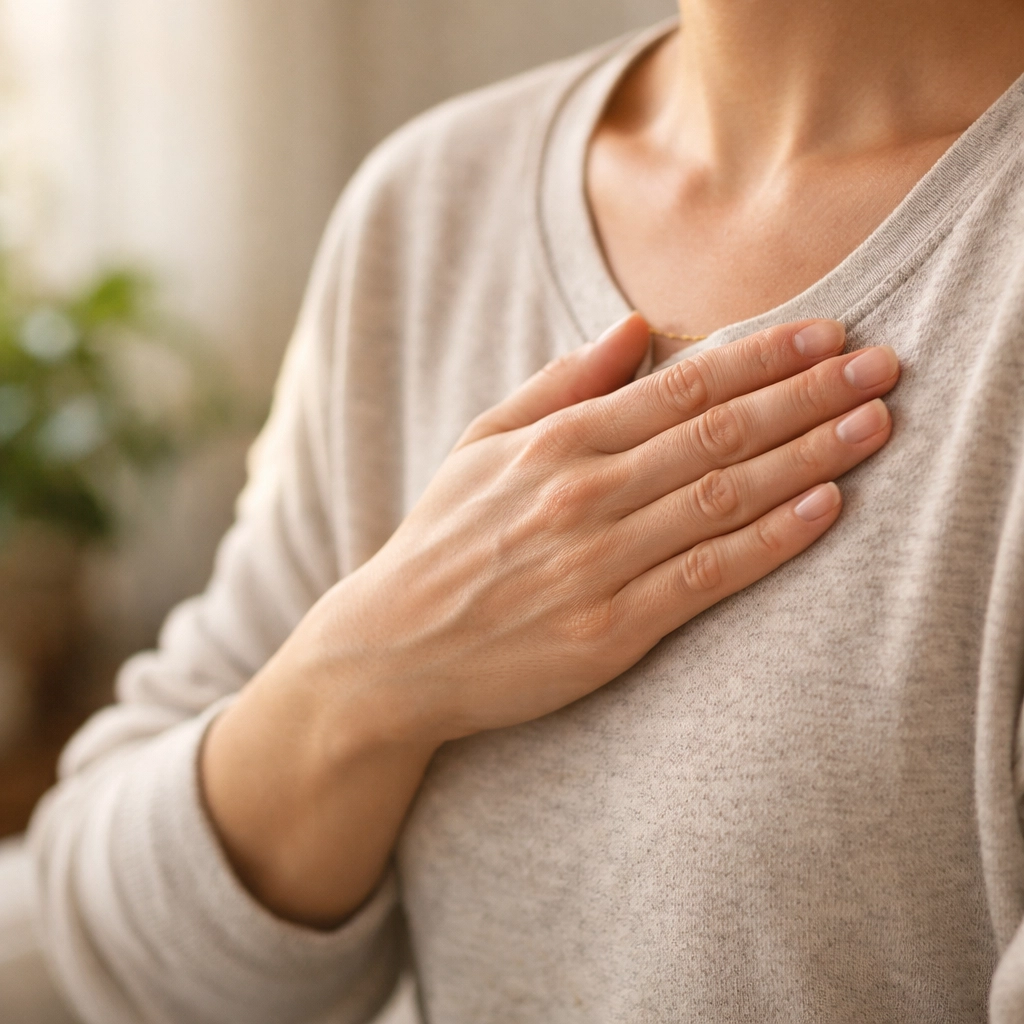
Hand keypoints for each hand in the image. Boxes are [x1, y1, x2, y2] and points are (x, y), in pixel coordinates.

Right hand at [202, 312, 898, 926]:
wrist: (393, 650)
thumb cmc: (444, 542)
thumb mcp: (481, 444)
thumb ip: (560, 385)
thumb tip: (635, 329)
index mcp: (555, 442)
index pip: (680, 385)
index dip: (762, 356)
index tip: (827, 332)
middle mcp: (582, 494)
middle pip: (717, 432)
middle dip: (808, 393)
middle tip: (882, 365)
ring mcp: (598, 563)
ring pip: (722, 497)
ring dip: (809, 456)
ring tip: (875, 424)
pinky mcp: (611, 630)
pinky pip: (706, 577)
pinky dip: (770, 540)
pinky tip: (825, 509)